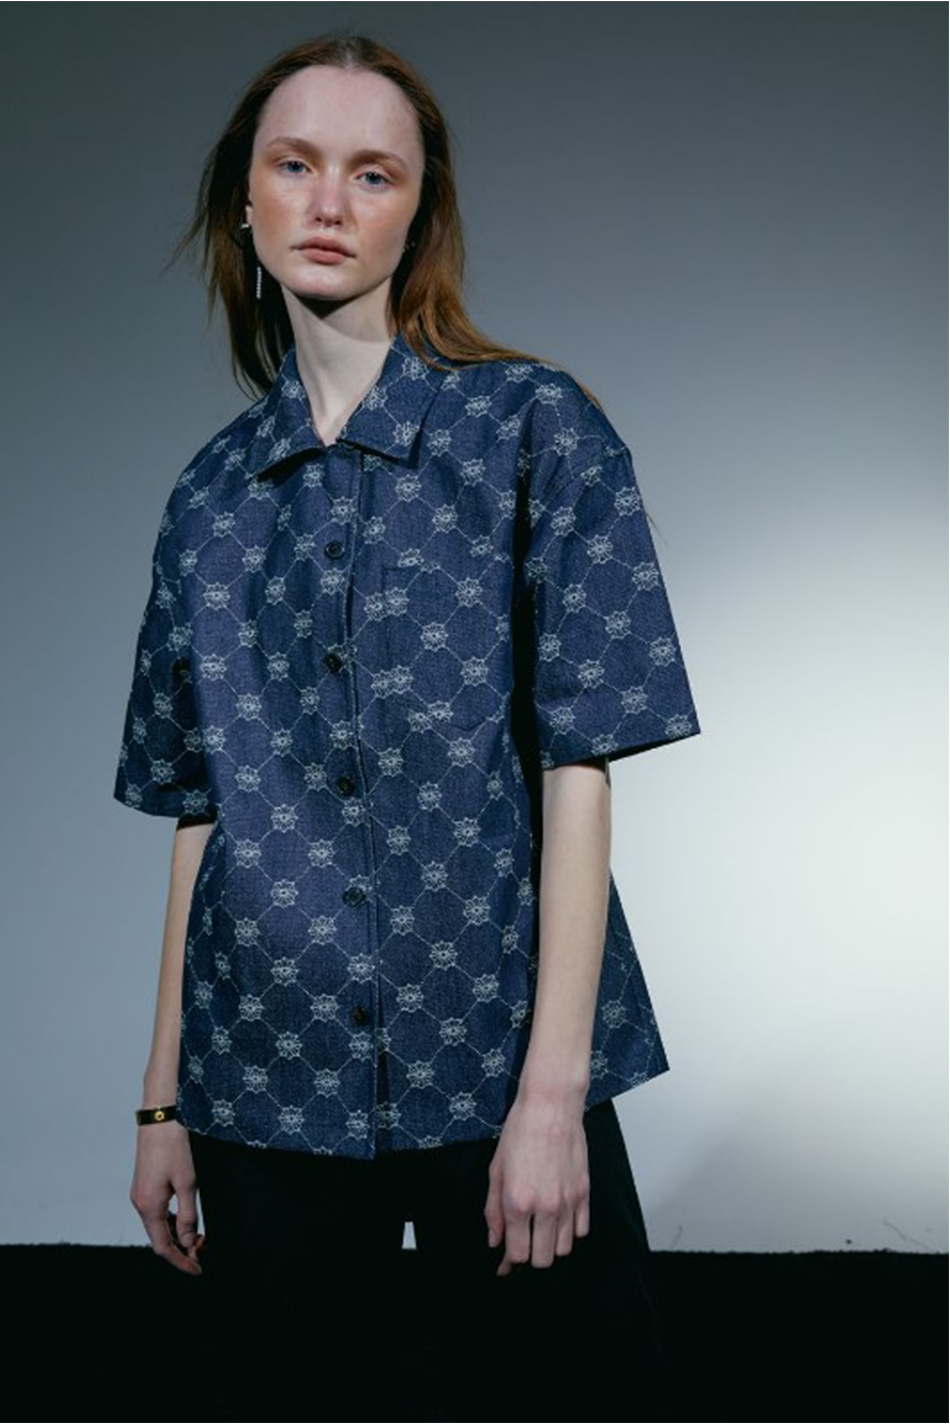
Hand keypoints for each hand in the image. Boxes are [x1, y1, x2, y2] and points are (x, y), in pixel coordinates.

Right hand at [130, 1120, 204, 1274]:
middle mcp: (139, 1202)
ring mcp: (140, 1192)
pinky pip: (156, 1211)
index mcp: (148, 1207)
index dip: (181, 1262)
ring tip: (199, 1236)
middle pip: (159, 1238)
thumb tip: (189, 1242)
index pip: (164, 1248)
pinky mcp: (144, 1183)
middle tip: (205, 1250)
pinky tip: (185, 1216)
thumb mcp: (188, 1182)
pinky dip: (170, 1220)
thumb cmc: (174, 1145)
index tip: (198, 1270)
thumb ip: (188, 1215)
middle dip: (181, 1249)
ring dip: (176, 1234)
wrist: (161, 1114)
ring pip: (157, 1225)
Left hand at [484, 1092, 590, 1275]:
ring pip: (563, 1250)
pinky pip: (581, 1231)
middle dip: (528, 1258)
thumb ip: (493, 1210)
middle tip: (521, 1247)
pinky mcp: (585, 1193)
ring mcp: (568, 1201)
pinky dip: (569, 1234)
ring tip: (539, 1233)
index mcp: (518, 1202)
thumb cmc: (521, 1131)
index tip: (504, 1265)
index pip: (517, 1254)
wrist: (551, 1106)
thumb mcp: (495, 1170)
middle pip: (542, 1259)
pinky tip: (557, 1222)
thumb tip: (495, 1240)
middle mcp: (546, 1207)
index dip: (508, 1264)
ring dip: (549, 1247)